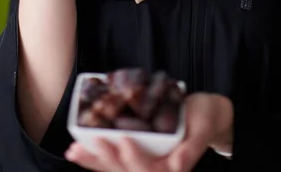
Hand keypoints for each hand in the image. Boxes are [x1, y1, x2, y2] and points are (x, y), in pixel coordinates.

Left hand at [64, 92, 232, 171]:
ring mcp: (146, 162)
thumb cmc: (205, 117)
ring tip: (74, 151)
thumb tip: (180, 163)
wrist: (207, 114)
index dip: (135, 157)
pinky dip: (97, 155)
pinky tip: (81, 149)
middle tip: (86, 145)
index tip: (124, 140)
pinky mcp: (138, 153)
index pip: (150, 168)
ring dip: (94, 160)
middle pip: (127, 170)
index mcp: (173, 166)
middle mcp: (157, 168)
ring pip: (116, 167)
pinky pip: (116, 158)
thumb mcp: (203, 127)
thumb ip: (191, 146)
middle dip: (105, 158)